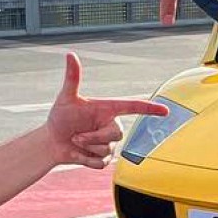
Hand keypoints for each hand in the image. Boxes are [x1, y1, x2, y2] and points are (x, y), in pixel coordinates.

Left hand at [45, 51, 168, 167]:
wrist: (52, 142)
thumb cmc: (60, 117)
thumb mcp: (66, 98)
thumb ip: (72, 78)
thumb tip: (70, 54)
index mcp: (108, 109)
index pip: (133, 107)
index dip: (150, 108)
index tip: (165, 110)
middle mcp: (111, 125)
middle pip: (116, 134)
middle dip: (93, 137)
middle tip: (76, 136)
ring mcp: (108, 143)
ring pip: (107, 150)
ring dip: (87, 148)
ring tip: (76, 141)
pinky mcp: (103, 158)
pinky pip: (101, 163)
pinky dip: (86, 160)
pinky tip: (78, 153)